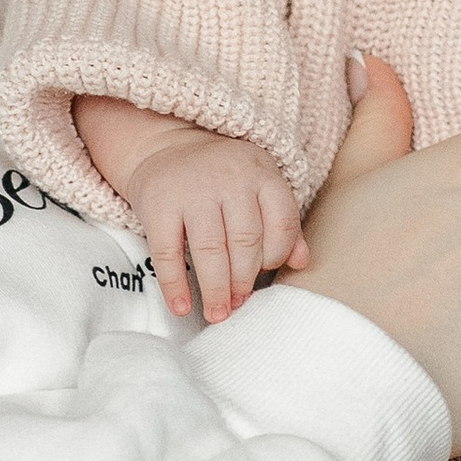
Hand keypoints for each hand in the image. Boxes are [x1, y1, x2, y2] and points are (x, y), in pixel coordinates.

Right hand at [121, 132, 306, 324]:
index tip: (265, 275)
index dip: (276, 257)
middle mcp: (229, 179)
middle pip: (245, 242)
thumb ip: (282, 222)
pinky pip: (168, 253)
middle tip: (238, 304)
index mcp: (261, 174)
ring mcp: (192, 191)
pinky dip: (175, 285)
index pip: (281, 224)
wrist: (164, 147)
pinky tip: (182, 306)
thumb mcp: (258, 186)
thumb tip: (301, 262)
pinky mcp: (159, 204)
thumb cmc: (220, 176)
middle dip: (244, 281)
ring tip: (217, 313)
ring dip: (216, 289)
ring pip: (210, 250)